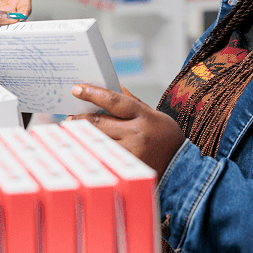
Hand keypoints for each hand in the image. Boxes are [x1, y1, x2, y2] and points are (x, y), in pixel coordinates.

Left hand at [68, 83, 185, 179]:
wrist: (182, 163)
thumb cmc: (165, 135)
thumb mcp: (152, 113)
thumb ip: (131, 100)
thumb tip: (110, 85)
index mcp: (144, 115)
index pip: (114, 100)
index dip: (93, 93)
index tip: (77, 89)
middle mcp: (137, 134)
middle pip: (100, 122)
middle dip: (81, 118)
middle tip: (70, 116)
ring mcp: (132, 153)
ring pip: (98, 141)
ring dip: (82, 135)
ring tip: (73, 130)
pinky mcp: (127, 168)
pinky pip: (103, 156)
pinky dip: (92, 150)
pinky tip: (85, 147)